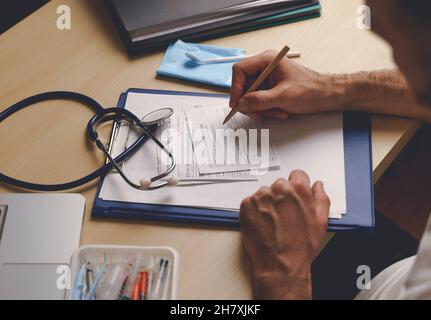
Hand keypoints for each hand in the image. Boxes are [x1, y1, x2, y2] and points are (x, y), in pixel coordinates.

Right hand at [230, 50, 346, 119]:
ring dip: (261, 109)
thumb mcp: (282, 97)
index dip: (235, 88)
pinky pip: (260, 101)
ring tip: (277, 112)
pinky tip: (280, 112)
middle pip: (244, 86)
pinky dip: (267, 110)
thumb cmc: (310, 90)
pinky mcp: (270, 89)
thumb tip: (241, 103)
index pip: (240, 70)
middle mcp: (264, 67)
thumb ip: (259, 100)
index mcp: (266, 60)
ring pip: (251, 96)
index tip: (237, 104)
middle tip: (257, 114)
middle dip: (251, 103)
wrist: (326, 96)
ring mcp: (267, 79)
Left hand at [240, 170, 329, 298]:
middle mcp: (279, 189)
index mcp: (298, 189)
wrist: (280, 264)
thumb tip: (318, 186)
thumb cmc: (300, 247)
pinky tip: (263, 225)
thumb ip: (321, 198)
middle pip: (280, 185)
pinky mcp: (246, 205)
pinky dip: (255, 211)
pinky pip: (251, 202)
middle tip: (284, 216)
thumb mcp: (321, 222)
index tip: (294, 197)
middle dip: (282, 197)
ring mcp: (261, 196)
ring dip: (267, 203)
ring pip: (265, 194)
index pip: (297, 175)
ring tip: (273, 223)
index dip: (297, 187)